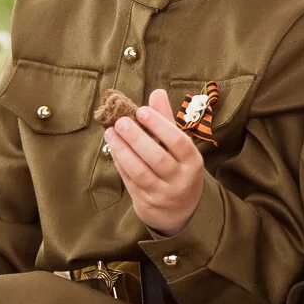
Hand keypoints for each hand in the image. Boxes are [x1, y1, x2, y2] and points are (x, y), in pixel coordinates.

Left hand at [103, 89, 204, 235]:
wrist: (181, 211)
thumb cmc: (179, 168)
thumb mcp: (180, 147)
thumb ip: (166, 120)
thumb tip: (157, 92)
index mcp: (193, 161)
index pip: (178, 141)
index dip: (159, 125)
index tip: (142, 110)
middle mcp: (180, 179)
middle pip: (157, 158)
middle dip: (136, 138)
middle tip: (120, 121)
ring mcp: (163, 193)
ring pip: (140, 172)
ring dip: (123, 151)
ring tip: (110, 133)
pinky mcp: (146, 202)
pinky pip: (130, 181)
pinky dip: (120, 163)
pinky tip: (113, 148)